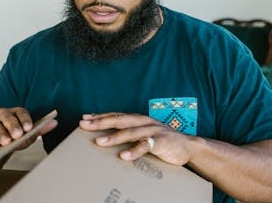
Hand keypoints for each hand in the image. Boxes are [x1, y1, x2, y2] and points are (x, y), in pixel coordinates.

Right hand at [0, 107, 57, 153]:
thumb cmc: (10, 138)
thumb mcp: (23, 135)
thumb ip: (37, 130)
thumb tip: (54, 122)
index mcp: (14, 114)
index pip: (20, 112)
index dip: (25, 119)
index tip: (29, 128)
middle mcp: (1, 116)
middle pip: (6, 116)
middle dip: (13, 125)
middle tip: (18, 135)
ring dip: (1, 133)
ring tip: (6, 142)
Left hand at [78, 112, 194, 165]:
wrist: (188, 146)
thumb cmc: (162, 141)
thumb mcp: (144, 134)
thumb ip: (129, 133)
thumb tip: (107, 137)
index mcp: (138, 119)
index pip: (115, 115)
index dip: (99, 116)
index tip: (84, 118)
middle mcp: (144, 122)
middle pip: (119, 120)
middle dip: (100, 122)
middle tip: (84, 125)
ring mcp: (152, 130)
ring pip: (130, 132)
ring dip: (114, 137)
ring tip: (99, 142)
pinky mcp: (161, 141)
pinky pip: (146, 145)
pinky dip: (135, 150)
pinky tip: (124, 156)